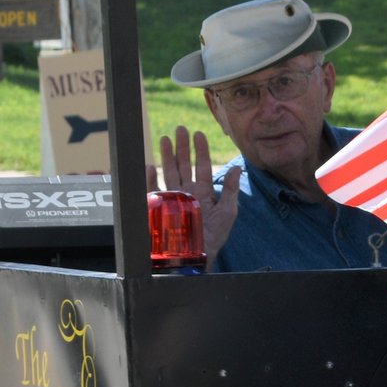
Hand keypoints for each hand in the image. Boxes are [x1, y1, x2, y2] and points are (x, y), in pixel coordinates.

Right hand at [151, 125, 236, 255]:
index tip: (198, 134)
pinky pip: (153, 192)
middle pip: (183, 165)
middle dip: (181, 147)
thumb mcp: (227, 213)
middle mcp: (186, 192)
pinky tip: (149, 167)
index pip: (201, 166)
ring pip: (168, 173)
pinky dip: (150, 180)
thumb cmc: (213, 237)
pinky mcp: (159, 209)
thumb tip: (236, 168)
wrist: (196, 257)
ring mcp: (172, 199)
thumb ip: (230, 190)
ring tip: (165, 139)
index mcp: (202, 191)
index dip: (200, 150)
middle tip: (180, 129)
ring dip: (166, 156)